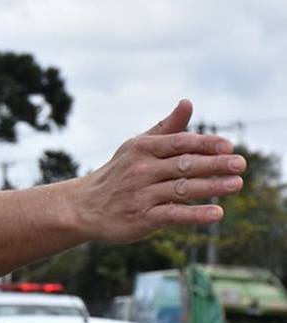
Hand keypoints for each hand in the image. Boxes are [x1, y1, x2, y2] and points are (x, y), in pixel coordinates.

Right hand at [79, 99, 245, 242]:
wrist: (83, 207)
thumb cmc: (117, 174)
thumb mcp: (136, 147)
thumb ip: (166, 128)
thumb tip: (188, 102)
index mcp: (142, 149)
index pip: (178, 143)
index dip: (204, 144)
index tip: (228, 146)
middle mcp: (141, 171)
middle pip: (183, 165)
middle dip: (214, 164)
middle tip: (240, 164)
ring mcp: (140, 195)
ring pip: (181, 189)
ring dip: (210, 187)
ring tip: (236, 184)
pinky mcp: (141, 219)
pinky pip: (172, 215)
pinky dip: (195, 215)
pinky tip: (217, 213)